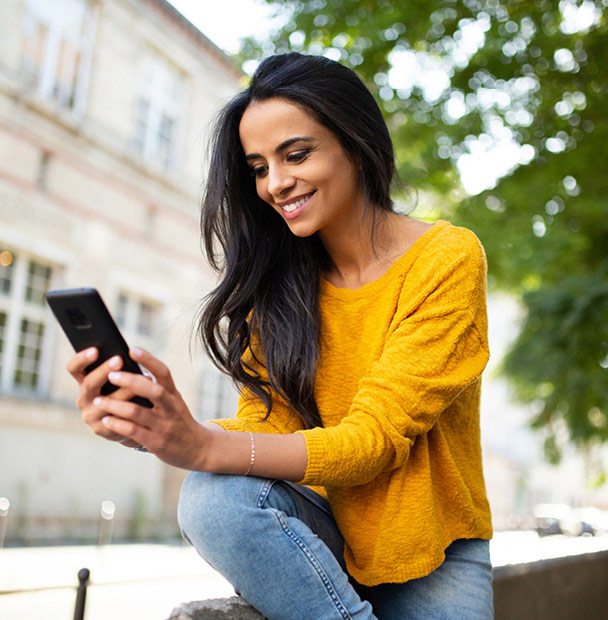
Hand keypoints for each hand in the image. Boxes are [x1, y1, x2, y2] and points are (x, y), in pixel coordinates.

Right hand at [67, 347, 142, 447]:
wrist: (131, 422)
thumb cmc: (126, 392)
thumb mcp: (119, 378)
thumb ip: (119, 368)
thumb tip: (130, 352)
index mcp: (85, 381)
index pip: (74, 368)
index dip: (81, 359)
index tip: (95, 350)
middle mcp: (84, 398)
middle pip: (89, 383)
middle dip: (104, 371)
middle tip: (119, 360)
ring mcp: (90, 415)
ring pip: (105, 402)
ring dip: (124, 390)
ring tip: (143, 379)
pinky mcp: (101, 429)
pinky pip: (115, 419)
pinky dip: (130, 409)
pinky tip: (143, 402)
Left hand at [92, 348, 211, 470]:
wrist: (198, 448)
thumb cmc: (179, 421)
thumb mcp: (174, 402)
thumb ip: (158, 388)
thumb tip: (131, 371)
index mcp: (174, 395)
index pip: (164, 372)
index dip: (149, 360)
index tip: (132, 349)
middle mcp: (171, 408)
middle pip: (152, 390)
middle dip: (130, 381)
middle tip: (110, 375)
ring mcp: (164, 426)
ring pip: (137, 412)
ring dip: (115, 405)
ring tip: (97, 400)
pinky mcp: (157, 443)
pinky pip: (134, 432)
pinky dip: (118, 425)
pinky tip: (106, 420)